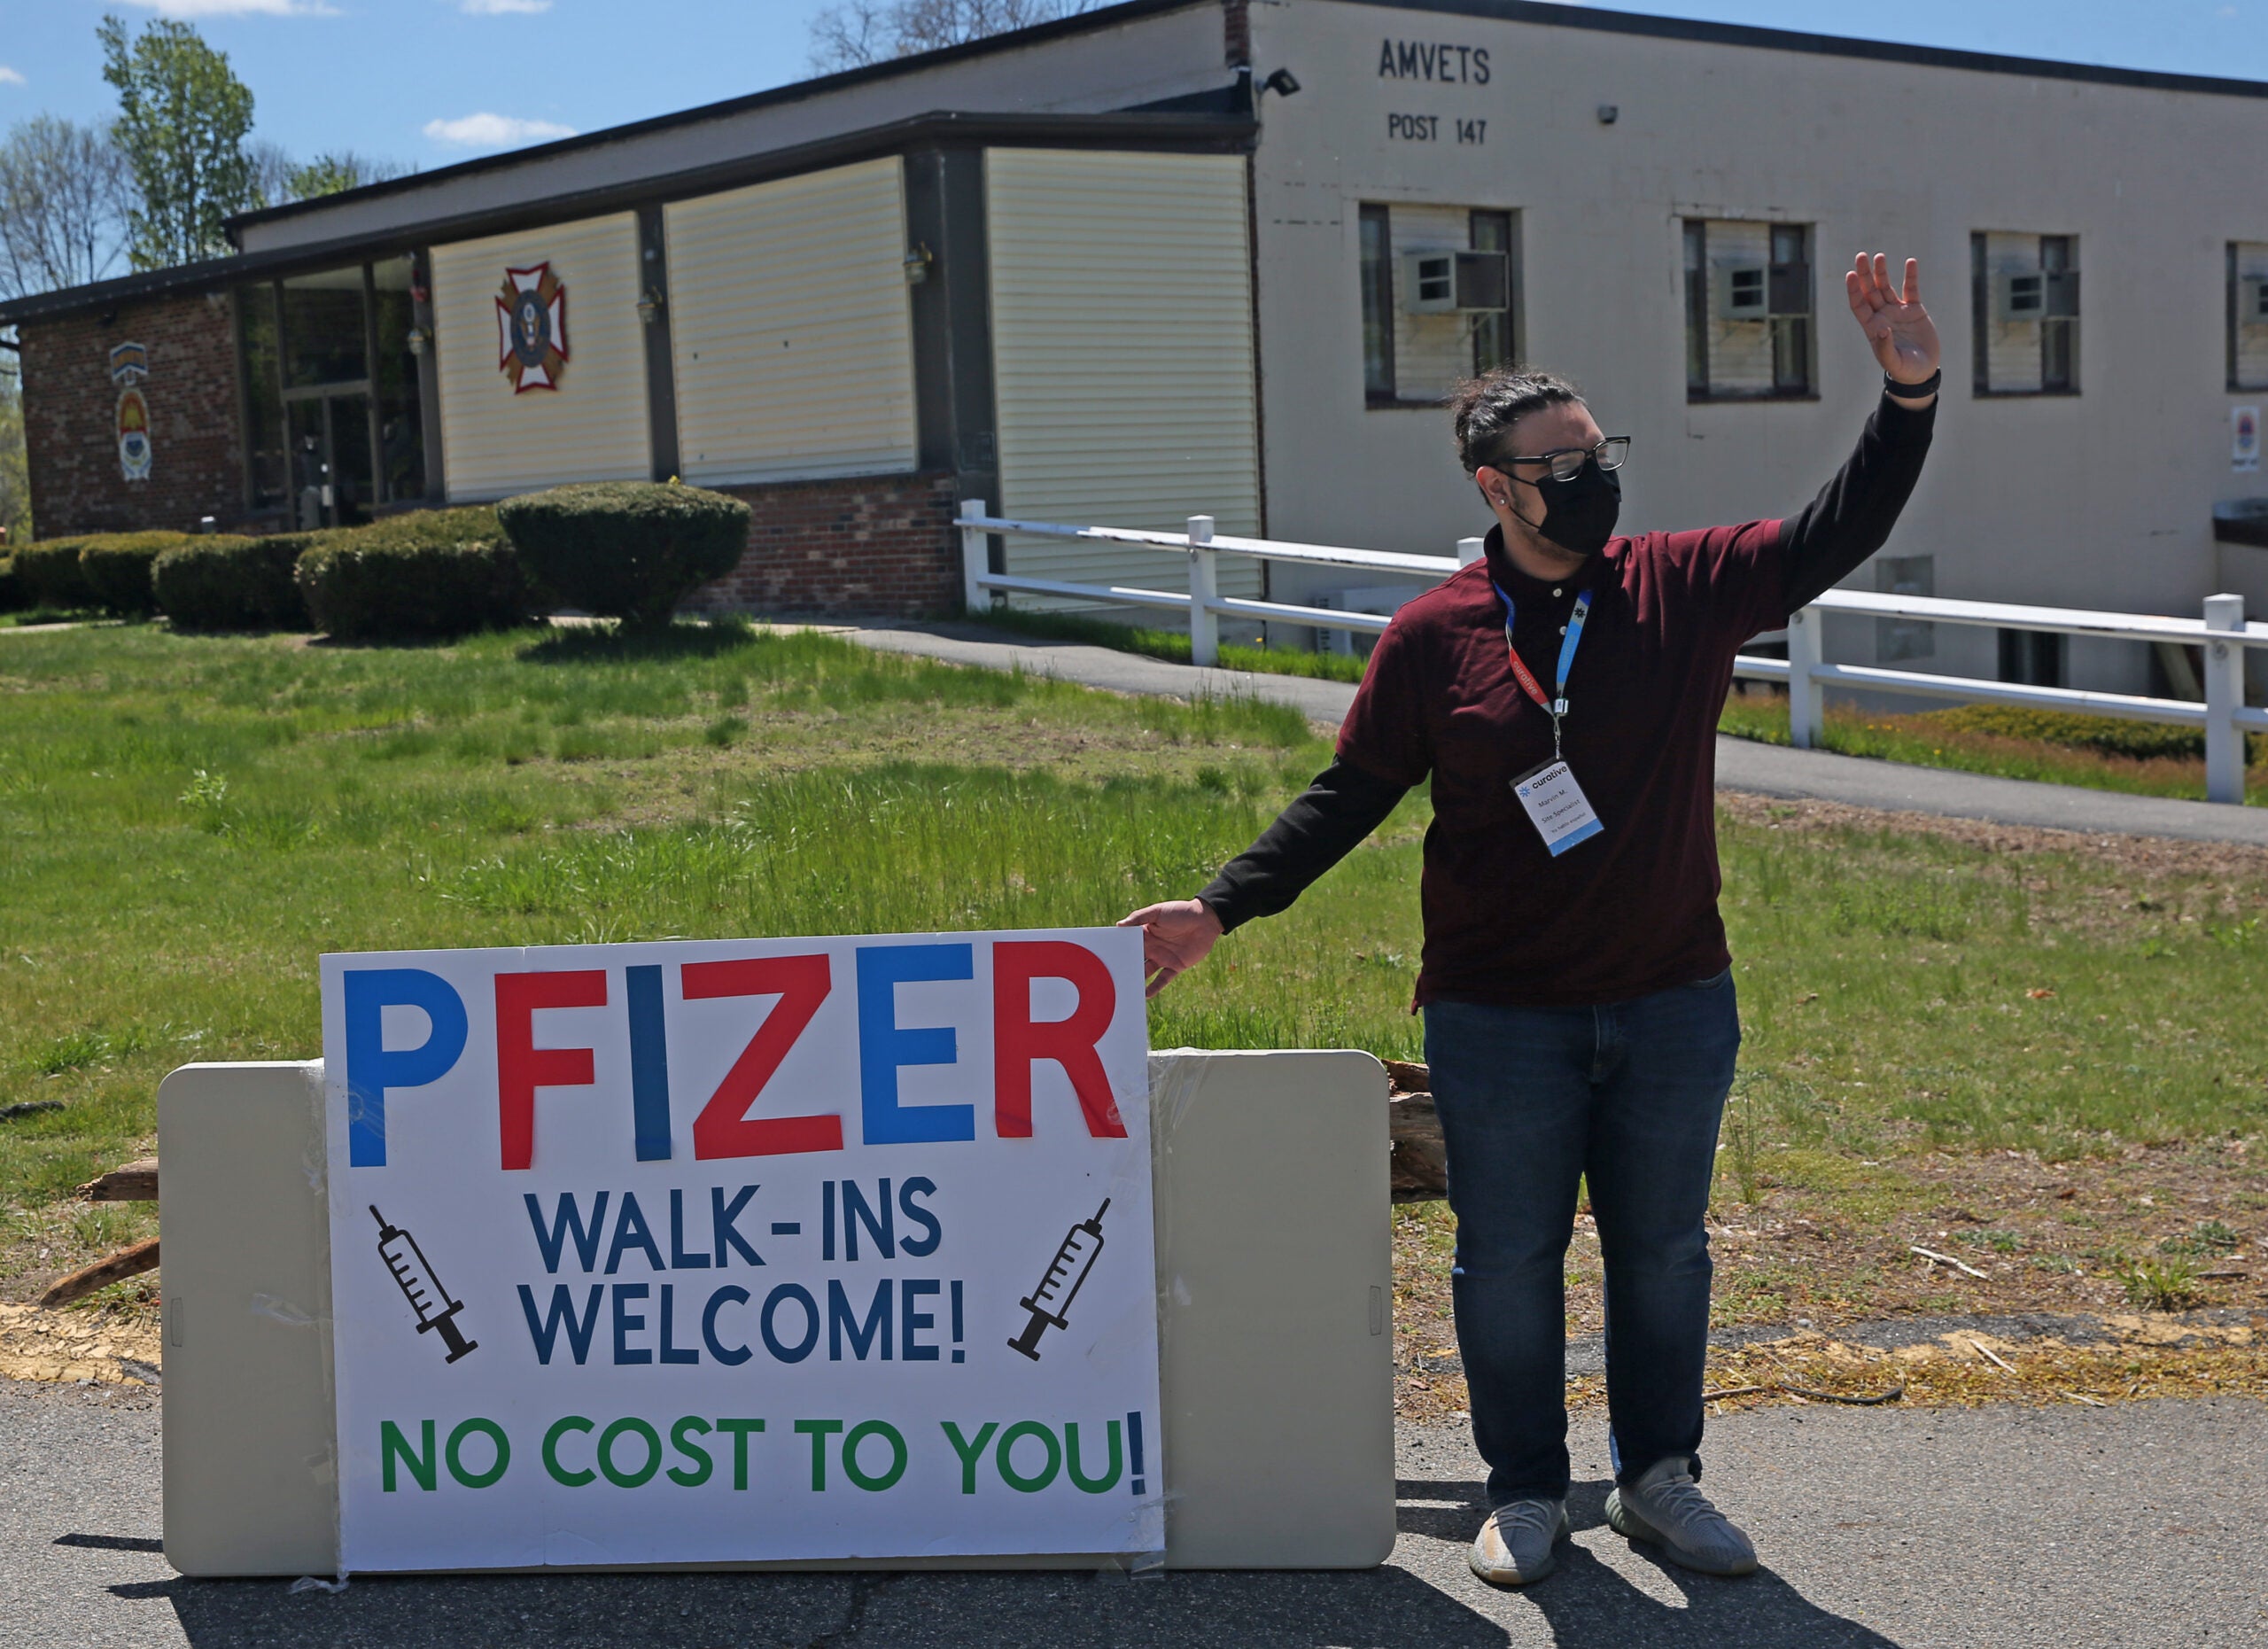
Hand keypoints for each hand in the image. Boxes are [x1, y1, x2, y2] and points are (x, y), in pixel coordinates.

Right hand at [1118, 898, 1222, 997]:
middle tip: (1109, 979)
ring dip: (1136, 981)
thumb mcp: (1158, 911)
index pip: (1127, 944)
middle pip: (1134, 960)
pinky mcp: (1175, 966)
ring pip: (1145, 972)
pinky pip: (1162, 979)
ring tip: (1125, 990)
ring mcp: (1162, 957)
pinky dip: (1154, 988)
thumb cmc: (1181, 911)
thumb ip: (1139, 917)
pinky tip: (1146, 995)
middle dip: (1123, 968)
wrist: (1206, 920)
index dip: (1117, 950)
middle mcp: (1151, 947)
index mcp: (1144, 934)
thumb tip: (1119, 925)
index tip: (1103, 958)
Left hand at [1845, 253, 1939, 387]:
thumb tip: (1880, 329)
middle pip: (1870, 291)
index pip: (1859, 305)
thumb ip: (1885, 347)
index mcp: (1872, 328)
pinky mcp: (1914, 310)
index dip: (1854, 290)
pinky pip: (1911, 289)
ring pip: (1886, 287)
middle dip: (1865, 274)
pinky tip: (1910, 262)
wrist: (1922, 371)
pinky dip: (1910, 276)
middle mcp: (1882, 316)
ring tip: (1879, 256)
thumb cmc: (1905, 370)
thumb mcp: (1894, 362)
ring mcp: (1897, 312)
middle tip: (1861, 256)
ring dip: (1882, 272)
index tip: (1851, 274)